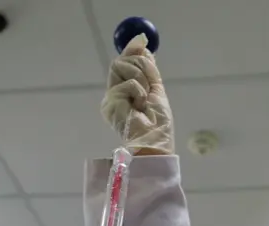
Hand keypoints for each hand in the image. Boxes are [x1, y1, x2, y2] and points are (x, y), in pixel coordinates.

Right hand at [101, 34, 173, 154]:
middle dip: (139, 64)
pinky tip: (140, 107)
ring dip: (141, 78)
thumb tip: (141, 40)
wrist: (156, 141)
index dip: (132, 51)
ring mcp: (111, 97)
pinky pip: (128, 83)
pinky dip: (139, 92)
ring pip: (121, 66)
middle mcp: (114, 93)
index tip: (142, 41)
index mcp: (125, 91)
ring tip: (145, 99)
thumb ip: (148, 67)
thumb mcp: (155, 89)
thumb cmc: (158, 122)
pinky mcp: (110, 102)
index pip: (124, 63)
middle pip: (120, 61)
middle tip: (150, 79)